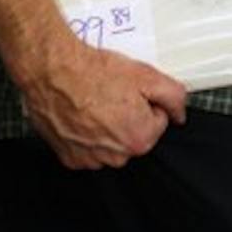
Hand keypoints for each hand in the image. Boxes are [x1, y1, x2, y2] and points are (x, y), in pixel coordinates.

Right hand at [20, 37, 186, 170]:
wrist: (51, 71)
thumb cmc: (93, 72)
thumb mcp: (145, 74)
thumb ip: (173, 96)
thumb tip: (180, 113)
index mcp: (140, 138)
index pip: (157, 121)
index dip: (146, 100)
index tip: (130, 89)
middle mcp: (116, 156)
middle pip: (133, 134)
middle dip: (127, 115)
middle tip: (111, 92)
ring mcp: (90, 160)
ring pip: (110, 144)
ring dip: (106, 127)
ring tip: (92, 101)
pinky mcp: (69, 157)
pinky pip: (86, 149)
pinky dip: (85, 135)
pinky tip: (79, 113)